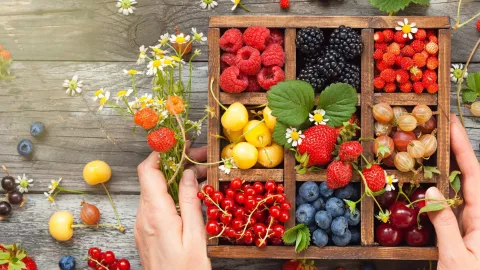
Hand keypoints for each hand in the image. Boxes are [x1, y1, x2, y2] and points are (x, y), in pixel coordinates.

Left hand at [134, 146, 210, 269]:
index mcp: (155, 214)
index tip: (179, 144)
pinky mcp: (144, 232)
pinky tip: (187, 196)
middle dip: (173, 163)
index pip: (147, 171)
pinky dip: (169, 194)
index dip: (160, 152)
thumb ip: (190, 201)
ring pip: (153, 190)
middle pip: (151, 177)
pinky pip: (153, 204)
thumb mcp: (195, 236)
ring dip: (173, 178)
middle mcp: (143, 216)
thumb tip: (189, 173)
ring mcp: (141, 225)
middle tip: (199, 158)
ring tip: (199, 176)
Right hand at [426, 114, 479, 268]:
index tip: (451, 126)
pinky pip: (455, 207)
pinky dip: (442, 192)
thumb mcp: (455, 258)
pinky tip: (430, 187)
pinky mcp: (467, 234)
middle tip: (437, 132)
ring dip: (448, 170)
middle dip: (456, 152)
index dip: (462, 148)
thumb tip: (430, 191)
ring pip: (461, 191)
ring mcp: (475, 225)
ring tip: (430, 152)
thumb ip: (444, 223)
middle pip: (470, 177)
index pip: (473, 175)